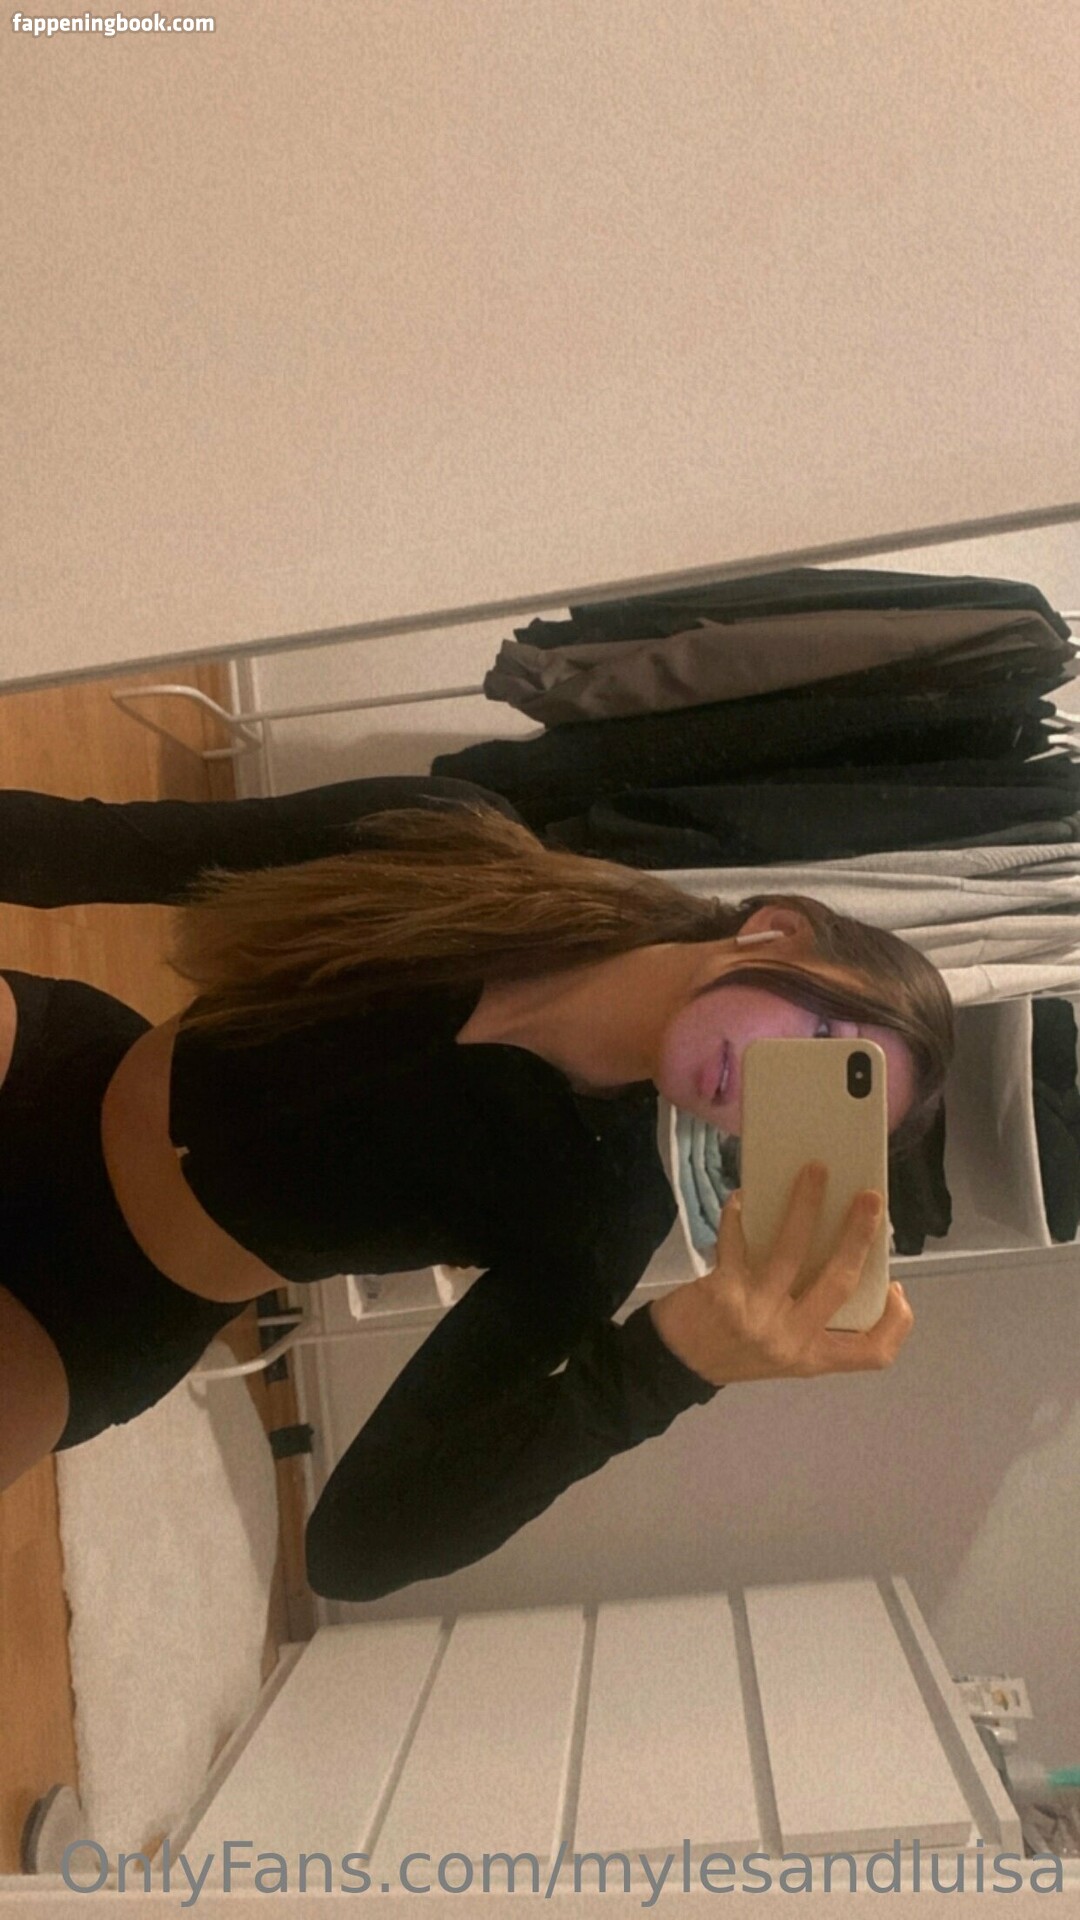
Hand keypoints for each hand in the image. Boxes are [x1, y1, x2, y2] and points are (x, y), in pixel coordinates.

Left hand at [649, 1161, 913, 1386]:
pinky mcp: (723, 1291)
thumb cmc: (734, 1348)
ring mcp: (756, 1315)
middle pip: (839, 1282)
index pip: (872, 1353)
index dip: (897, 1323)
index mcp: (811, 1358)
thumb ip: (811, 1316)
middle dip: (858, 1235)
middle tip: (870, 1198)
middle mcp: (790, 1340)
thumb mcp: (782, 1351)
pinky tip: (743, 1196)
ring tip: (814, 1172)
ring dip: (805, 1205)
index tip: (898, 1287)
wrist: (672, 1365)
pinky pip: (737, 1241)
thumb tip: (837, 1251)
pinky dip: (739, 1214)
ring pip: (792, 1251)